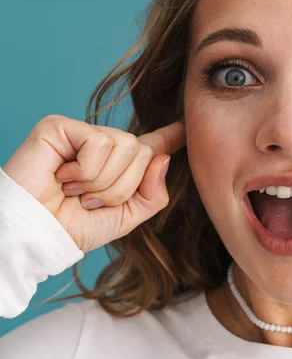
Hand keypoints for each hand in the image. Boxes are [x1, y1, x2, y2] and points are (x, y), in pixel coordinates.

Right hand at [2, 115, 185, 251]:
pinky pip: (99, 144)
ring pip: (126, 147)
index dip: (172, 135)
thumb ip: (152, 194)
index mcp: (121, 166)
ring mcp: (83, 133)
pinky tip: (62, 176)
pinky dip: (84, 170)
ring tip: (74, 190)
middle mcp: (105, 145)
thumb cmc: (74, 226)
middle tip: (88, 199)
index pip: (153, 144)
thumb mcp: (125, 217)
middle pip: (144, 152)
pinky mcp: (61, 126)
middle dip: (121, 188)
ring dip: (102, 182)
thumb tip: (163, 158)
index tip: (188, 124)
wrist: (37, 235)